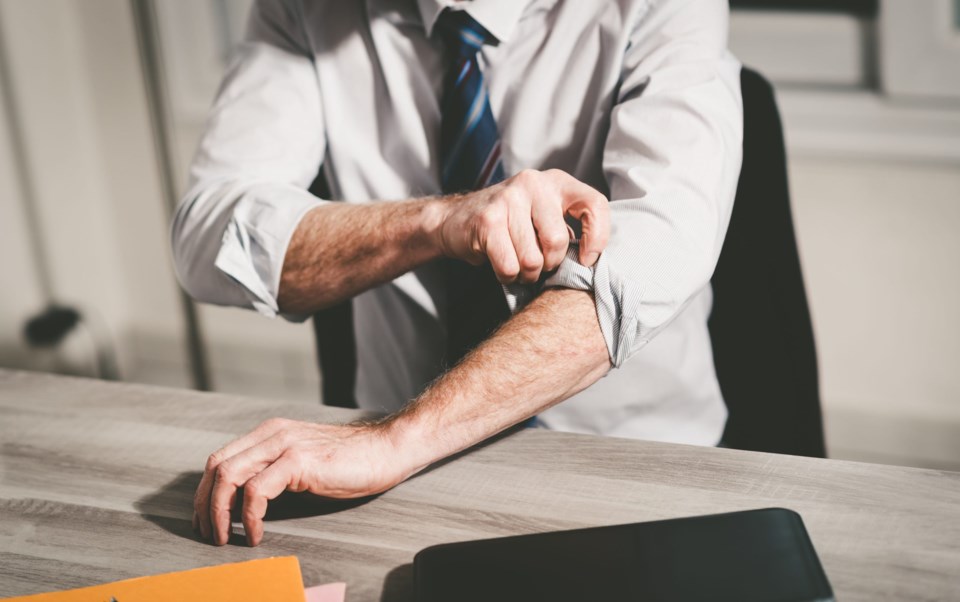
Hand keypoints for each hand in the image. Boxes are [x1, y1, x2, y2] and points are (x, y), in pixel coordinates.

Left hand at [193, 418, 409, 546]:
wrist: (387, 450)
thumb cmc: (352, 462)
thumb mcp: (303, 463)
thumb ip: (275, 473)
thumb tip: (244, 503)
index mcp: (271, 433)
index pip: (220, 458)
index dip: (206, 492)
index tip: (207, 519)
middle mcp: (273, 434)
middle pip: (216, 466)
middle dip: (205, 505)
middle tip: (210, 533)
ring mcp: (284, 445)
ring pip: (228, 476)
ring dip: (220, 512)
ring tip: (226, 536)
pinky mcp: (298, 461)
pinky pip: (256, 491)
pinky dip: (249, 517)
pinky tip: (257, 532)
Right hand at [434, 169, 609, 283]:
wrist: (456, 220)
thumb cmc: (510, 225)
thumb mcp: (544, 216)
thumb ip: (568, 229)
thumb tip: (590, 262)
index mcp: (557, 182)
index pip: (594, 204)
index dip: (598, 237)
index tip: (586, 259)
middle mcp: (534, 183)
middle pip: (557, 241)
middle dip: (549, 264)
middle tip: (538, 263)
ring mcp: (508, 198)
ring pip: (532, 259)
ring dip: (526, 274)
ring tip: (517, 264)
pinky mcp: (487, 220)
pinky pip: (509, 266)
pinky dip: (507, 276)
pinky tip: (501, 264)